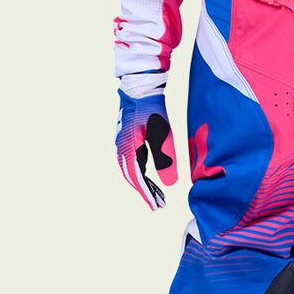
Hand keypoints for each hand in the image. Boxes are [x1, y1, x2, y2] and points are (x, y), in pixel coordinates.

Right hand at [115, 87, 177, 209]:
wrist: (140, 87)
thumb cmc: (151, 108)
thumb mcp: (162, 133)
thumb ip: (165, 157)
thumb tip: (171, 183)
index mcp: (127, 148)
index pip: (137, 177)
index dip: (147, 193)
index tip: (156, 207)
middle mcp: (121, 148)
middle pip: (133, 176)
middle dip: (146, 192)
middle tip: (159, 205)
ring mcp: (123, 143)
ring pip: (133, 169)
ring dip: (144, 183)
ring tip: (158, 195)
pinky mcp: (128, 138)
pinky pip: (134, 161)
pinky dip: (142, 172)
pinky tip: (151, 178)